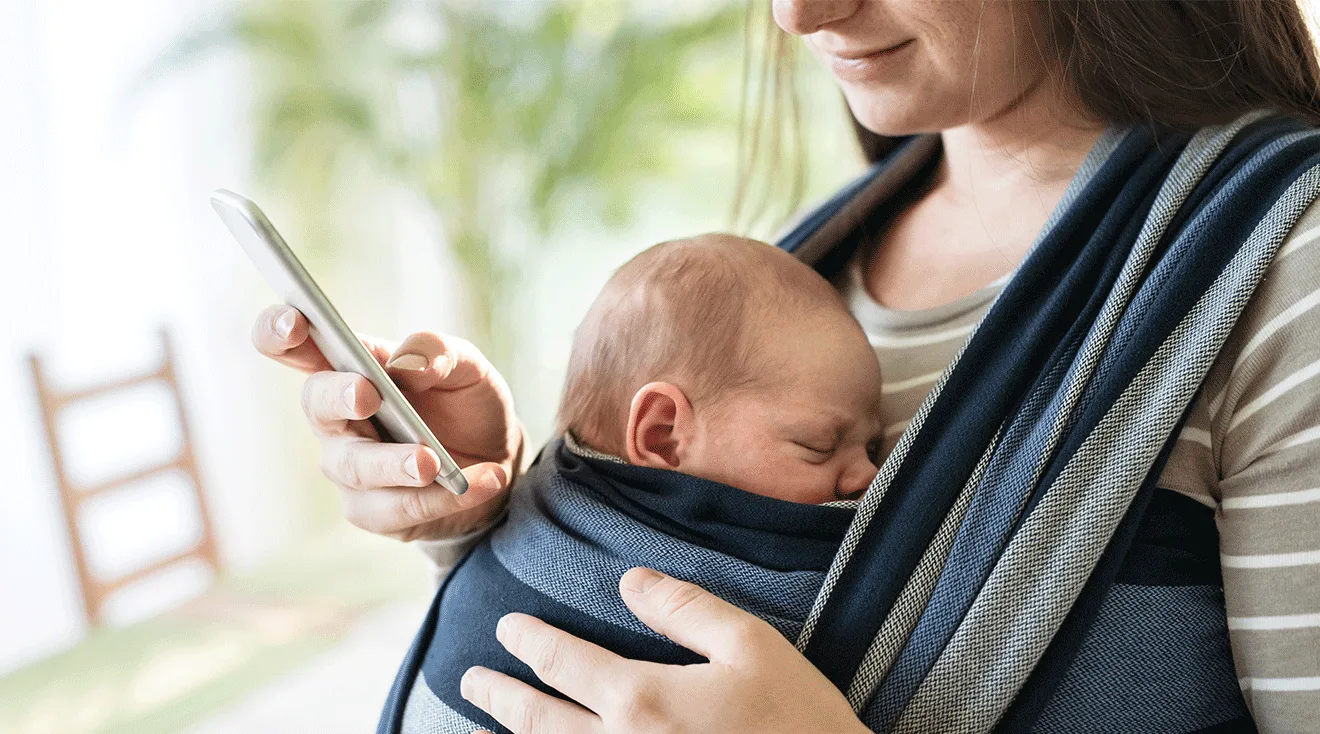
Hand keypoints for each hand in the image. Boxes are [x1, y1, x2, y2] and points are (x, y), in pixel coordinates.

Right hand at [251, 305, 521, 540]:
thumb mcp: (467, 367)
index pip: (295, 346)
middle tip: (367, 394)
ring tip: (433, 462)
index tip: (294, 323)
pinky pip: (399, 509)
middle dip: (339, 398)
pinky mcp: (373, 511)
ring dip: (396, 463)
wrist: (496, 460)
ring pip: (356, 467)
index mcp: (350, 368)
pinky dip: (443, 497)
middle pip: (317, 405)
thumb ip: (439, 353)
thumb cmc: (465, 403)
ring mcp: (349, 467)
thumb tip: (408, 364)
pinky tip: (484, 481)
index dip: (279, 332)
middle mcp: (337, 418)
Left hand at [460, 568, 867, 733]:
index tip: (508, 629)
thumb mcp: (752, 646)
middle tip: (471, 680)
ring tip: (479, 731)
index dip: (530, 643)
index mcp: (641, 700)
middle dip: (500, 697)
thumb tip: (631, 581)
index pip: (564, 662)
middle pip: (538, 722)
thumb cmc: (798, 723)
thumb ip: (685, 609)